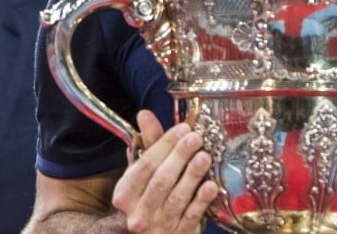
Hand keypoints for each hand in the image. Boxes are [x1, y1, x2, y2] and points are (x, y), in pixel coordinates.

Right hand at [111, 110, 218, 233]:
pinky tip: (211, 186)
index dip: (164, 145)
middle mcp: (138, 213)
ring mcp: (158, 227)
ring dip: (192, 176)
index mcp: (125, 195)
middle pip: (160, 181)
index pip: (144, 166)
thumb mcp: (142, 173)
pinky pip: (191, 217)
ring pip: (177, 199)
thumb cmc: (146, 198)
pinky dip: (201, 201)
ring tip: (205, 156)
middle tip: (196, 138)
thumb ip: (149, 144)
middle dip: (179, 156)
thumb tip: (145, 115)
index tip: (182, 129)